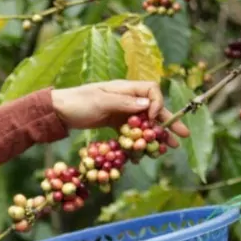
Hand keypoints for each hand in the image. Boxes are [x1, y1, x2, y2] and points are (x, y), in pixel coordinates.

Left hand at [52, 80, 189, 146]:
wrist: (58, 111)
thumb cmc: (77, 102)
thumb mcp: (100, 101)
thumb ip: (123, 103)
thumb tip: (147, 104)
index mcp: (125, 88)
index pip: (151, 91)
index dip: (156, 105)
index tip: (151, 120)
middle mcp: (126, 98)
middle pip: (153, 108)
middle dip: (167, 122)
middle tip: (182, 136)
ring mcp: (121, 111)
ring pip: (144, 123)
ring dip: (156, 134)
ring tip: (169, 147)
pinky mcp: (114, 122)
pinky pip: (131, 132)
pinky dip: (138, 141)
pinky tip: (144, 153)